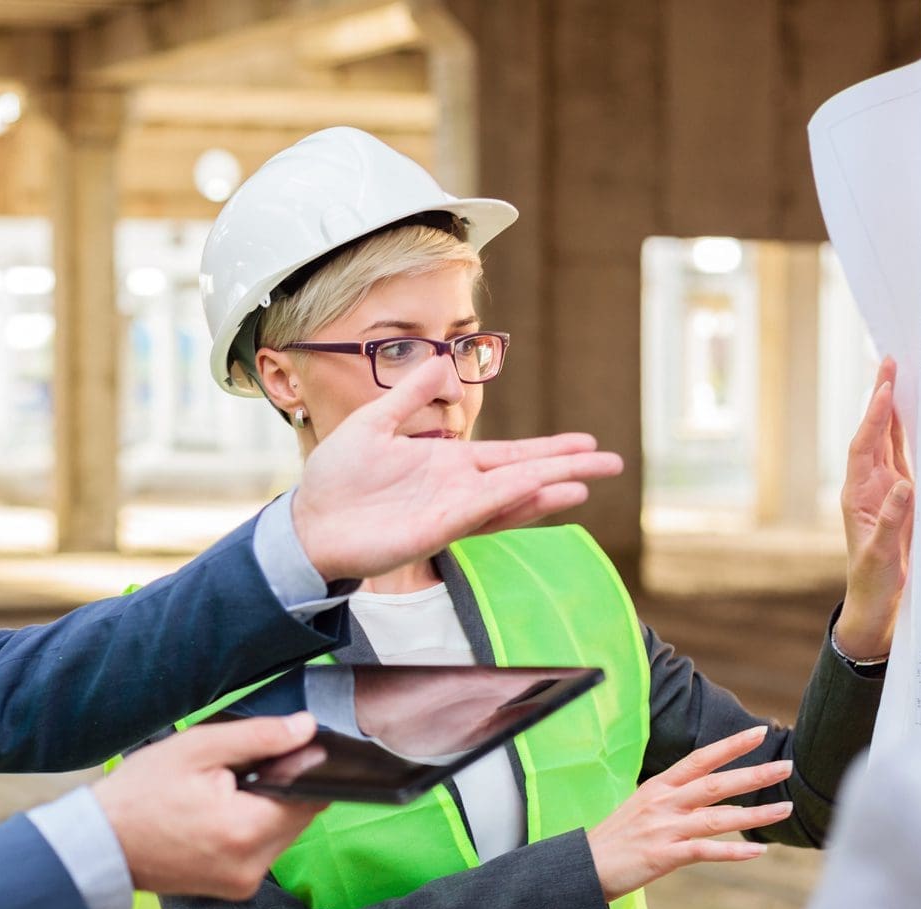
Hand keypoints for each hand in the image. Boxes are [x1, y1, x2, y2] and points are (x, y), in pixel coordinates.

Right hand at [94, 713, 327, 898]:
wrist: (100, 844)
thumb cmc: (140, 793)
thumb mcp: (197, 748)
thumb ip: (259, 737)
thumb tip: (307, 728)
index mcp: (246, 830)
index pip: (310, 795)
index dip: (301, 768)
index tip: (277, 752)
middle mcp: (253, 865)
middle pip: (299, 817)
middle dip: (281, 789)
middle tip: (236, 773)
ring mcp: (244, 883)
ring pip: (283, 833)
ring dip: (267, 809)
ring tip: (224, 794)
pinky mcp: (235, 889)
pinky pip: (263, 850)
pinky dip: (252, 829)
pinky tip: (221, 815)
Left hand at [290, 359, 624, 582]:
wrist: (307, 521)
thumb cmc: (336, 480)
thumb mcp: (375, 421)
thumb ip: (411, 394)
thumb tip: (445, 366)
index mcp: (448, 464)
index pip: (510, 455)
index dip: (548, 450)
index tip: (586, 445)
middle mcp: (458, 489)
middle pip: (524, 475)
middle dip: (567, 469)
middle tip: (613, 463)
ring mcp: (450, 511)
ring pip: (512, 497)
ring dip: (549, 488)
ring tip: (588, 481)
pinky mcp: (436, 530)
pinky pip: (483, 511)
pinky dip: (514, 501)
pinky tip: (542, 489)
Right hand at [585, 725, 792, 899]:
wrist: (584, 867)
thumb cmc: (615, 840)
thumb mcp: (643, 809)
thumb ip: (677, 802)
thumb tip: (719, 803)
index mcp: (658, 788)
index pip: (700, 759)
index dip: (731, 745)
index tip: (759, 732)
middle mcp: (663, 803)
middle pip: (716, 783)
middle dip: (753, 774)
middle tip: (786, 766)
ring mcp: (664, 829)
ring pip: (718, 817)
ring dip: (756, 814)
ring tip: (785, 808)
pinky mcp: (664, 856)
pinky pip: (705, 851)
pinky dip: (733, 852)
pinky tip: (758, 852)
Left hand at [835, 356, 913, 659]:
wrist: (876, 602)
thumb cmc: (875, 581)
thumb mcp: (882, 555)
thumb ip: (892, 522)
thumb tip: (903, 486)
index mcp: (858, 495)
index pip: (865, 447)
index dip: (874, 418)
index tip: (883, 389)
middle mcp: (868, 486)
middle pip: (874, 434)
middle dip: (882, 399)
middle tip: (889, 362)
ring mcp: (884, 489)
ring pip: (890, 442)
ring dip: (895, 411)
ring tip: (902, 376)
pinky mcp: (901, 497)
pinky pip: (905, 458)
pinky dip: (910, 434)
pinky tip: (919, 415)